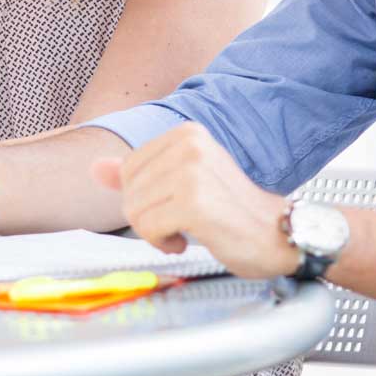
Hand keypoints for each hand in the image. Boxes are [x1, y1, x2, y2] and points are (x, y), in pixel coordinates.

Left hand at [92, 123, 297, 278]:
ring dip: (157, 233)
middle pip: (129, 191)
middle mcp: (189, 145)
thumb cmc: (233, 212)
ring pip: (135, 213)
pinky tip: (192, 240)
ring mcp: (192, 172)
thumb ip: (139, 173)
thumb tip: (95, 168)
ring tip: (191, 230)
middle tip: (185, 221)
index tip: (178, 204)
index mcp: (186, 133)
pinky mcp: (194, 203)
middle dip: (149, 217)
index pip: (128, 169)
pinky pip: (148, 229)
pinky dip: (164, 243)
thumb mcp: (182, 184)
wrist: (280, 235)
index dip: (145, 197)